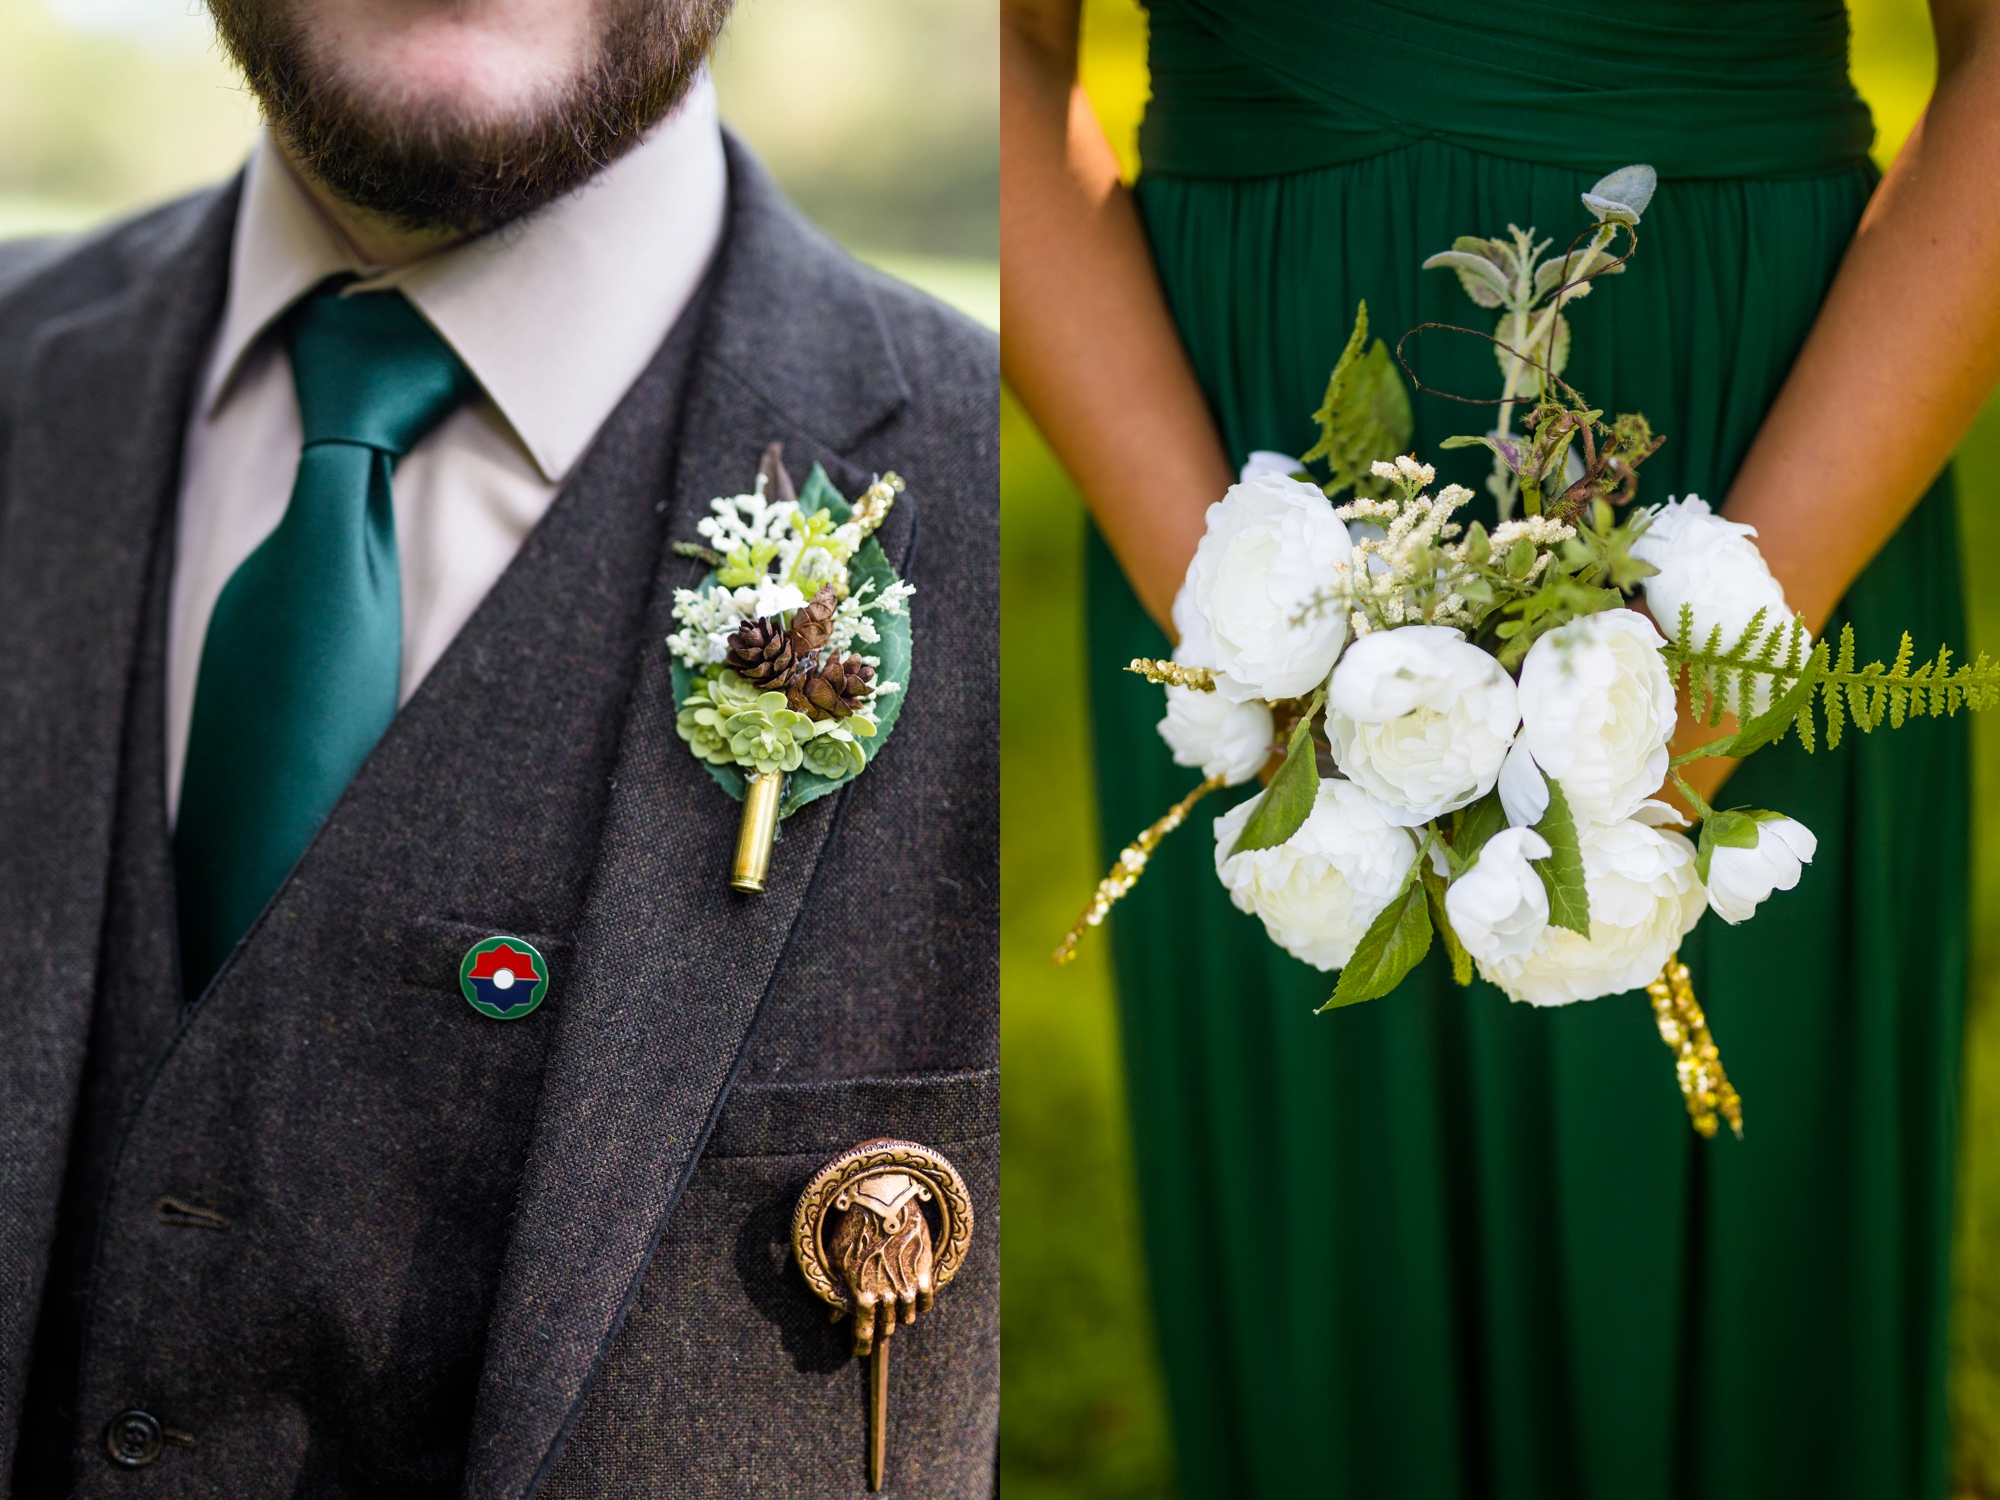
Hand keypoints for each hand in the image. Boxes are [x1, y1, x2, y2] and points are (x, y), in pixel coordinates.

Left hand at [828, 1185, 935, 1356]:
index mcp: (862, 1295)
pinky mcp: (924, 1273)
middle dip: (879, 1327)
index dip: (861, 1346)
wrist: (884, 1202)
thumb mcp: (837, 1261)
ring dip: (899, 1315)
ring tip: (894, 1307)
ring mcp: (908, 1286)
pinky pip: (926, 1301)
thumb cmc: (855, 1229)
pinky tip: (914, 1296)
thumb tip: (834, 1318)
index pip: (863, 1333)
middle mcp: (886, 1296)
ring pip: (907, 1317)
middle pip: (886, 1327)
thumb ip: (838, 1293)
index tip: (859, 1350)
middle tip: (876, 1320)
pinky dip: (920, 1303)